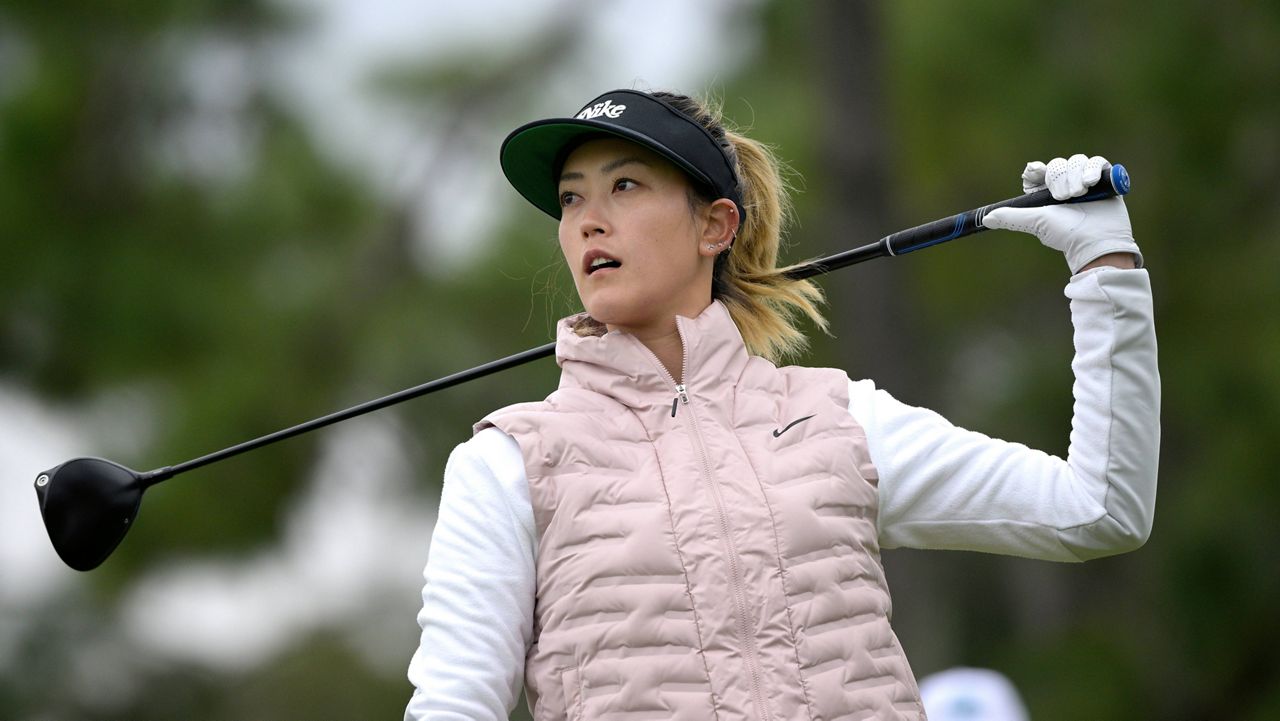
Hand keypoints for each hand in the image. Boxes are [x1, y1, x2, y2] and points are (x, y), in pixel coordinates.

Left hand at [981, 154, 1142, 273]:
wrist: (1096, 242)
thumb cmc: (1065, 235)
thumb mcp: (1036, 223)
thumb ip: (1012, 217)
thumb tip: (986, 219)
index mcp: (1046, 194)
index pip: (1038, 173)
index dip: (1036, 170)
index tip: (1034, 171)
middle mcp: (1066, 185)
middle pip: (1057, 165)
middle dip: (1059, 178)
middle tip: (1064, 197)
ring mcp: (1086, 182)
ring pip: (1077, 161)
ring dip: (1076, 175)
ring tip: (1079, 193)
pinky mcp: (1106, 180)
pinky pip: (1098, 163)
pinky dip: (1094, 169)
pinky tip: (1092, 182)